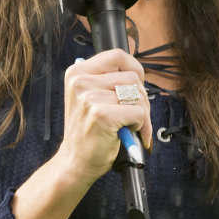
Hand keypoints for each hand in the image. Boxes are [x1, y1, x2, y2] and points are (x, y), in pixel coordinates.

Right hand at [55, 49, 152, 185]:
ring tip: (132, 125)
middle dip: (141, 98)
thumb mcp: (90, 96)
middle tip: (136, 115)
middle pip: (132, 77)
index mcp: (77, 72)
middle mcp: (80, 81)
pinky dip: (141, 126)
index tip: (136, 87)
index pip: (118, 55)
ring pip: (137, 95)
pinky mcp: (101, 115)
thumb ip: (108, 79)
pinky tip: (128, 133)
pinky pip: (139, 113)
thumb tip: (137, 70)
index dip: (134, 69)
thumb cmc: (89, 130)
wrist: (75, 162)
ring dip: (143, 113)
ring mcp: (89, 98)